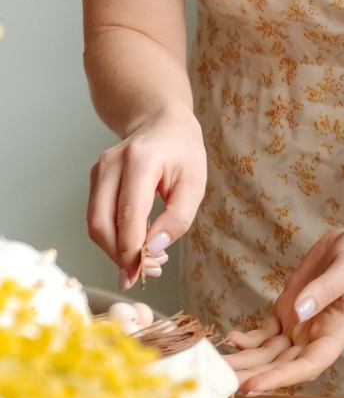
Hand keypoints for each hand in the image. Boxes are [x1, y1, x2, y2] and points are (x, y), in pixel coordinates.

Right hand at [86, 111, 206, 287]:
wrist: (161, 124)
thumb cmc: (182, 153)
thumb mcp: (195, 184)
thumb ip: (177, 218)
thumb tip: (154, 249)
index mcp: (140, 161)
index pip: (128, 212)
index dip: (132, 248)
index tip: (143, 273)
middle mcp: (111, 164)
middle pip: (101, 222)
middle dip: (120, 255)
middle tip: (146, 273)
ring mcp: (98, 171)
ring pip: (95, 224)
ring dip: (115, 250)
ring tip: (145, 262)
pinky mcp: (95, 181)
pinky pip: (98, 217)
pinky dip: (114, 238)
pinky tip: (136, 245)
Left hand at [224, 222, 343, 391]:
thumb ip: (325, 290)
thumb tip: (299, 311)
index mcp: (338, 332)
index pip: (309, 364)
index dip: (281, 378)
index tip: (254, 385)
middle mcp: (317, 336)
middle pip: (282, 364)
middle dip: (254, 374)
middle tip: (222, 380)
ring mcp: (300, 325)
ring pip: (268, 353)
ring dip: (245, 361)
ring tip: (216, 365)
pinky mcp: (287, 310)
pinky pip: (264, 334)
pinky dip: (247, 340)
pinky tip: (230, 338)